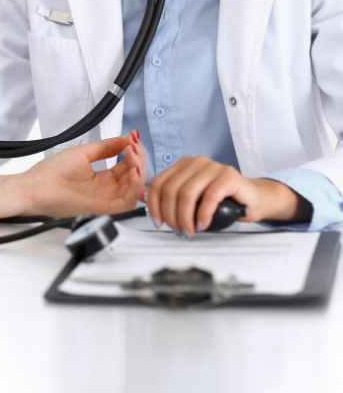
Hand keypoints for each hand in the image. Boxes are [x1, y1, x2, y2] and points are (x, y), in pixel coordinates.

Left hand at [24, 131, 145, 217]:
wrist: (34, 187)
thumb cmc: (51, 173)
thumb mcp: (84, 153)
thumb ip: (107, 147)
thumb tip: (126, 137)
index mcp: (103, 179)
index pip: (128, 168)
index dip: (133, 153)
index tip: (132, 139)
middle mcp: (107, 190)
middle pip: (135, 179)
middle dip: (139, 160)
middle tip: (132, 146)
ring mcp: (106, 200)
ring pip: (135, 191)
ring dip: (139, 172)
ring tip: (132, 156)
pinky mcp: (102, 209)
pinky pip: (127, 203)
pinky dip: (134, 188)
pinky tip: (131, 172)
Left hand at [136, 155, 303, 235]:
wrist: (253, 199)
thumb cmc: (221, 200)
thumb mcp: (190, 198)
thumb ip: (166, 195)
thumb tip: (140, 194)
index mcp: (184, 164)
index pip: (159, 183)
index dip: (154, 205)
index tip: (158, 223)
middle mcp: (197, 162)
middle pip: (171, 189)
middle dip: (170, 215)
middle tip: (177, 231)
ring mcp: (213, 166)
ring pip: (187, 193)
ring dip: (185, 217)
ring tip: (189, 230)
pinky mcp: (228, 175)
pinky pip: (209, 197)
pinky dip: (202, 215)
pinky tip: (202, 225)